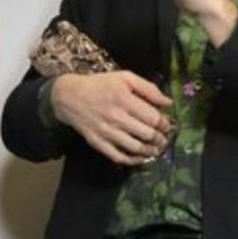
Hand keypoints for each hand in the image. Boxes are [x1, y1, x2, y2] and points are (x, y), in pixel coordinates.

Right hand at [51, 71, 172, 165]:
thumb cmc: (101, 85)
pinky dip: (133, 160)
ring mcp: (106, 132)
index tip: (168, 125)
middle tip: (164, 138)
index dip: (165, 124)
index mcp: (124, 100)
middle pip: (147, 134)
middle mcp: (116, 117)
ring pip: (135, 148)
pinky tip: (140, 157)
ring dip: (151, 151)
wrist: (69, 96)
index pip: (153, 118)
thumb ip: (149, 89)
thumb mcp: (125, 78)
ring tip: (157, 149)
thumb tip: (168, 103)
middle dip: (161, 138)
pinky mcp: (97, 143)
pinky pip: (118, 157)